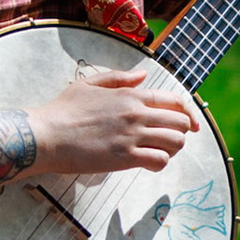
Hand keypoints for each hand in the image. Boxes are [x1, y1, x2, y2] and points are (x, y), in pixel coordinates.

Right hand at [32, 69, 197, 175]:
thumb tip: (143, 75)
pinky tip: (149, 164)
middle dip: (181, 132)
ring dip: (173, 149)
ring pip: (175, 142)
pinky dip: (160, 163)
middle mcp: (136, 113)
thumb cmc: (62, 110)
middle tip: (170, 141)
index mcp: (130, 95)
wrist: (45, 135)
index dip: (189, 113)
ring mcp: (132, 135)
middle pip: (180, 122)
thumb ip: (118, 78)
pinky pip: (159, 160)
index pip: (174, 101)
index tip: (194, 125)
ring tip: (161, 152)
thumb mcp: (88, 84)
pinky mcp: (125, 157)